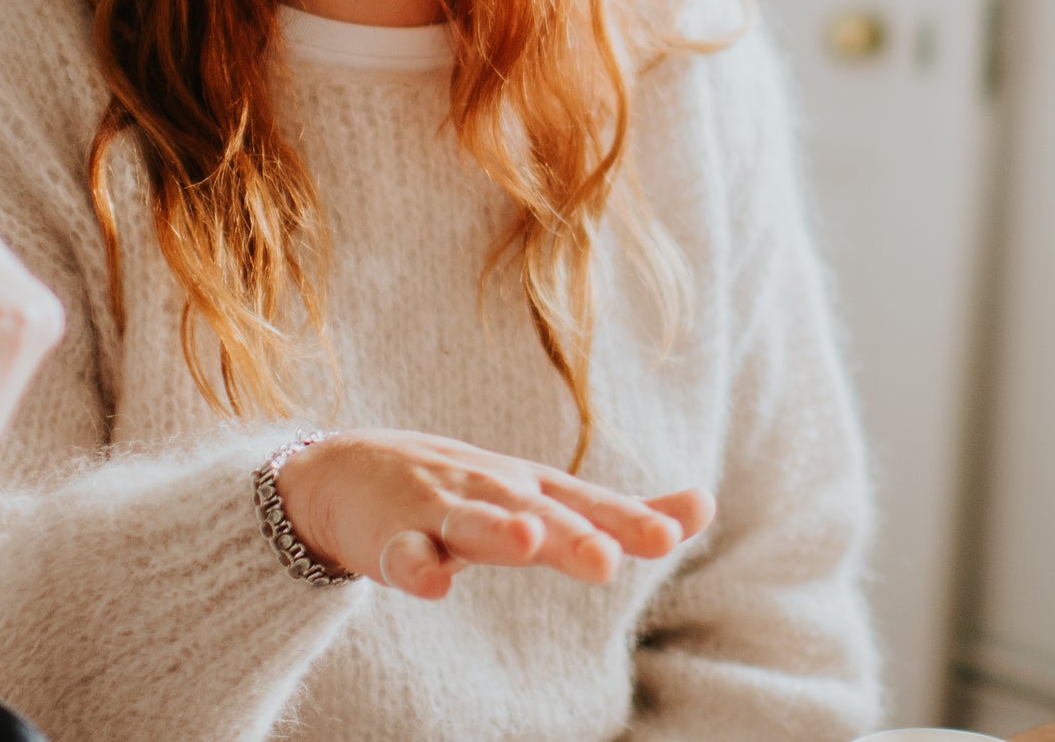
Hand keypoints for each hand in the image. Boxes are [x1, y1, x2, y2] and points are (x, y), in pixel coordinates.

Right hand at [273, 429, 714, 599]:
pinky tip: (431, 584)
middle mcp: (496, 492)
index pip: (592, 504)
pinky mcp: (389, 535)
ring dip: (499, 530)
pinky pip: (403, 554)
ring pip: (473, 523)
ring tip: (526, 541)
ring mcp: (439, 509)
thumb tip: (705, 504)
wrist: (349, 470)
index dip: (631, 518)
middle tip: (608, 559)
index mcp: (537, 490)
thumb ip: (618, 512)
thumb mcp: (545, 496)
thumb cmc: (468, 490)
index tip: (674, 532)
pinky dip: (415, 566)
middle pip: (540, 514)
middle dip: (574, 534)